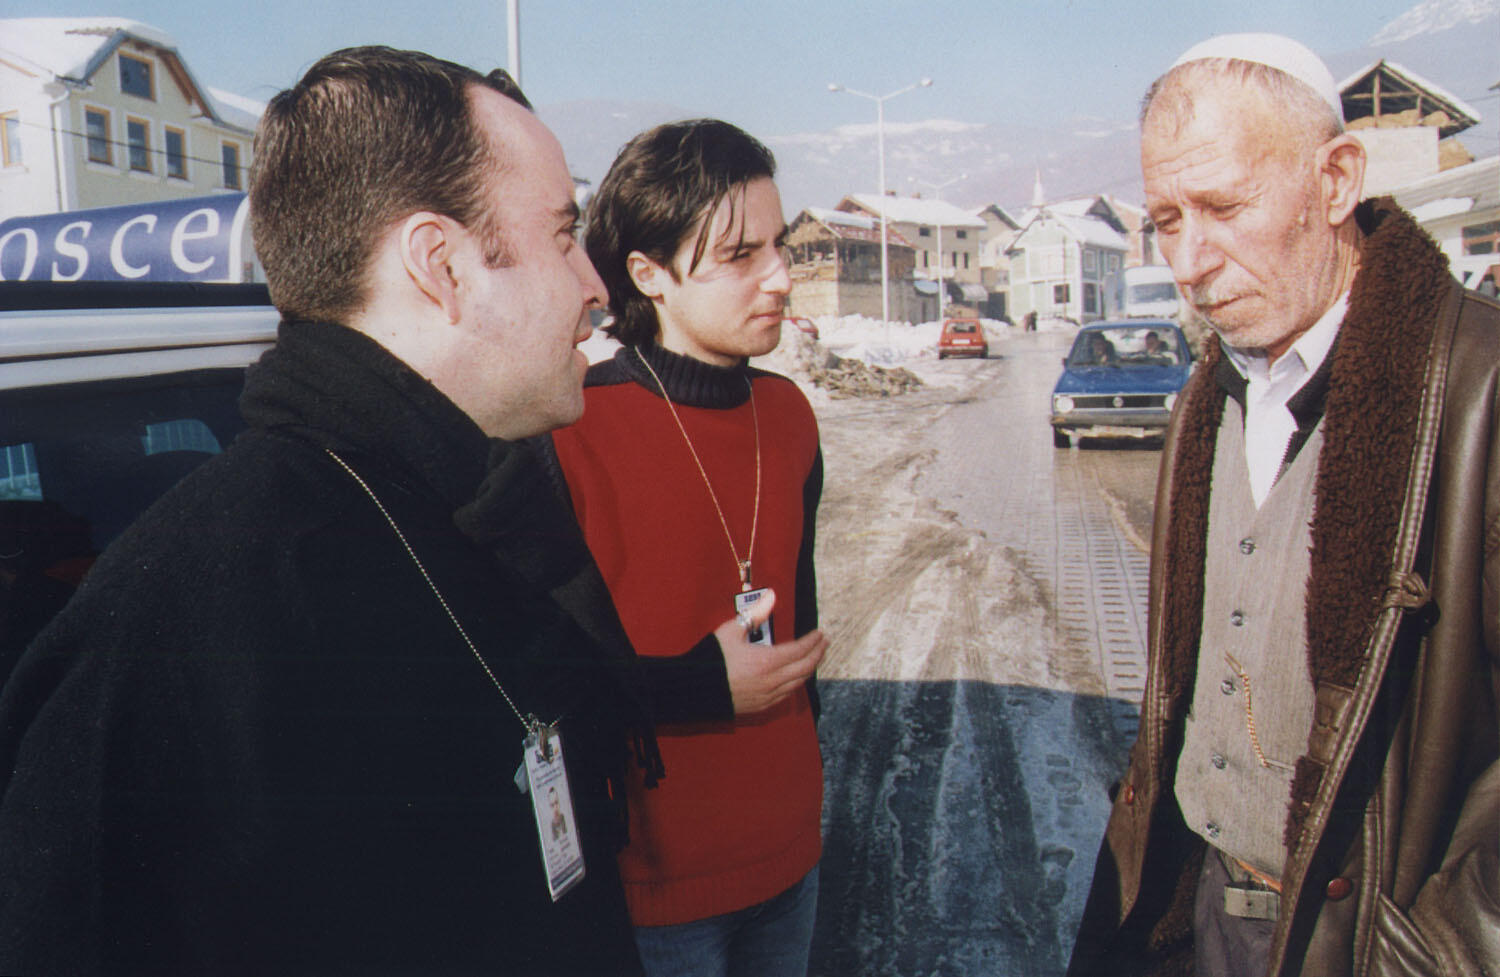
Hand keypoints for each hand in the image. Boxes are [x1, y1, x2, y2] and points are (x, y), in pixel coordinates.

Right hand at [713, 589, 827, 714]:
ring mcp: (767, 695)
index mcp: (767, 661)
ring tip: (813, 659)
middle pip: (805, 667)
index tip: (819, 633)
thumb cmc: (711, 659)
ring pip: (798, 683)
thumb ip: (754, 614)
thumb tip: (770, 598)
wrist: (695, 689)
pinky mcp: (761, 706)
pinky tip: (795, 678)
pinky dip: (795, 683)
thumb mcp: (731, 631)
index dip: (812, 641)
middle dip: (817, 654)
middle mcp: (771, 680)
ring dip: (809, 669)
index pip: (799, 650)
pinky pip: (786, 695)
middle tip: (823, 644)